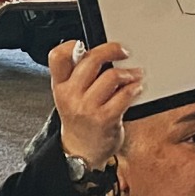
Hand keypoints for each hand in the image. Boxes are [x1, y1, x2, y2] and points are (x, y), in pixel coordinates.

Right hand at [48, 40, 141, 170]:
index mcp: (59, 86)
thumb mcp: (69, 96)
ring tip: (135, 74)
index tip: (87, 44)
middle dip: (112, 50)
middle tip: (123, 52)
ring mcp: (87, 107)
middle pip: (91, 60)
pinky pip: (125, 95)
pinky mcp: (105, 118)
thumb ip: (77, 74)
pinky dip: (135, 88)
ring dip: (129, 73)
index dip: (71, 44)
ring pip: (112, 76)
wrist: (82, 151)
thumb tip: (100, 51)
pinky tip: (137, 88)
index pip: (57, 56)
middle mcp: (70, 95)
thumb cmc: (80, 119)